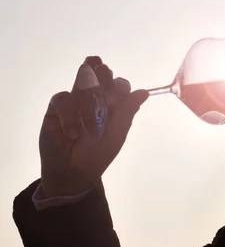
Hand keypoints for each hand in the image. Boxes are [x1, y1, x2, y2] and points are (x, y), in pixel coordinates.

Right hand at [39, 56, 148, 197]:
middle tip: (101, 90)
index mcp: (115, 105)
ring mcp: (76, 100)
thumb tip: (144, 92)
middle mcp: (96, 98)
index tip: (117, 100)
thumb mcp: (117, 134)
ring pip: (83, 82)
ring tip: (89, 125)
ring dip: (87, 100)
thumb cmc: (98, 153)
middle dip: (102, 76)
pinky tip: (73, 132)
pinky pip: (63, 98)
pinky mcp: (57, 107)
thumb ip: (127, 111)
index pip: (120, 85)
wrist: (73, 171)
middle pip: (101, 75)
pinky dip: (69, 115)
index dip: (119, 87)